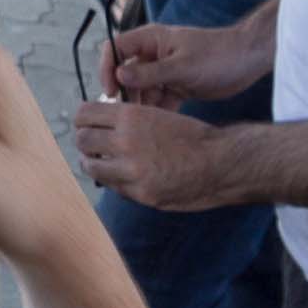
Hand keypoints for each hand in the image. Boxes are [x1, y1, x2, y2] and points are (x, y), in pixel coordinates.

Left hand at [73, 99, 233, 209]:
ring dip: (93, 163)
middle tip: (93, 145)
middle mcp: (126, 141)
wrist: (224, 163)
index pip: (84, 114)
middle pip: (82, 140)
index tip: (86, 123)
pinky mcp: (141, 193)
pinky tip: (123, 176)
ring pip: (91, 166)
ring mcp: (132, 170)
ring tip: (102, 163)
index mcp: (131, 117)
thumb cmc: (194, 137)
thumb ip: (127, 120)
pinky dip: (114, 181)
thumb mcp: (158, 115)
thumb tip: (99, 124)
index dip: (83, 119)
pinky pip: (113, 186)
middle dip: (85, 141)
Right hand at [97, 19, 262, 109]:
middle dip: (124, 93)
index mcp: (150, 40)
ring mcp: (164, 71)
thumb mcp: (182, 65)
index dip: (107, 68)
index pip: (115, 49)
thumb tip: (118, 76)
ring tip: (142, 124)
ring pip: (142, 90)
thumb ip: (150, 73)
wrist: (249, 62)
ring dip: (141, 105)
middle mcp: (153, 54)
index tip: (110, 91)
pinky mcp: (176, 86)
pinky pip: (159, 100)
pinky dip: (158, 111)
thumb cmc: (219, 55)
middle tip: (125, 115)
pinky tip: (158, 126)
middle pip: (126, 73)